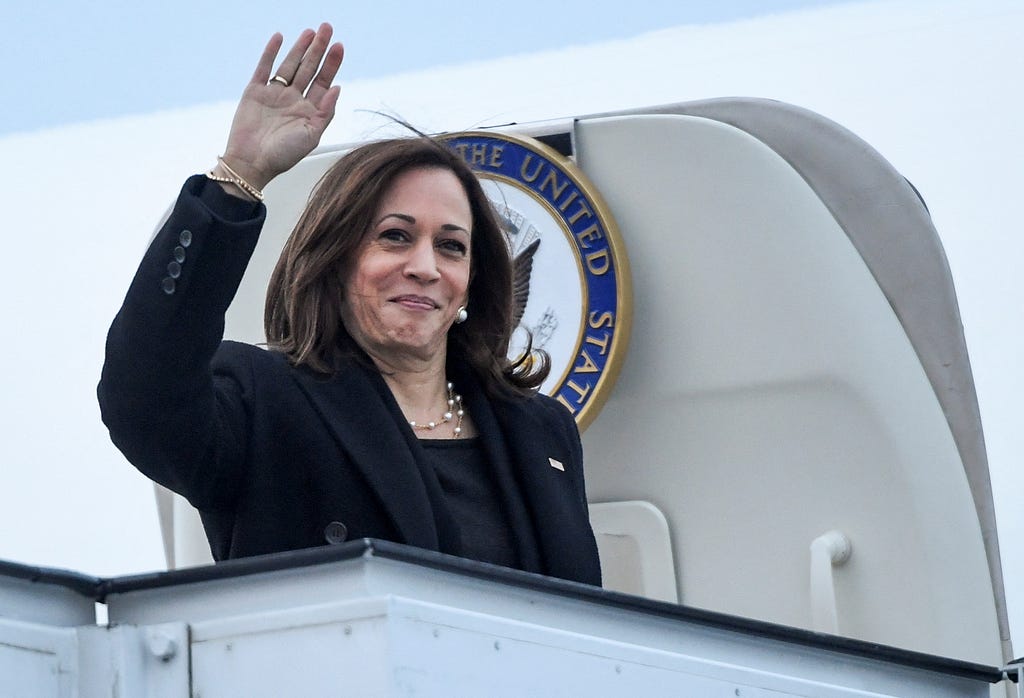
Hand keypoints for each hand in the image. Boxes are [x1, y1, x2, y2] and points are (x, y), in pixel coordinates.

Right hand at [219, 23, 343, 190]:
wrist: (252, 163)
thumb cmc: (283, 156)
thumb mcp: (311, 136)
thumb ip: (325, 112)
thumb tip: (338, 88)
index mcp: (309, 111)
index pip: (323, 81)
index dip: (332, 63)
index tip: (339, 45)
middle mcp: (293, 100)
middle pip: (309, 68)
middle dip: (318, 49)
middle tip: (327, 28)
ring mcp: (274, 94)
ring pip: (289, 65)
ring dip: (299, 48)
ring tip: (310, 32)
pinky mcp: (255, 92)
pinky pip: (264, 68)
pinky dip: (271, 52)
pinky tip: (279, 38)